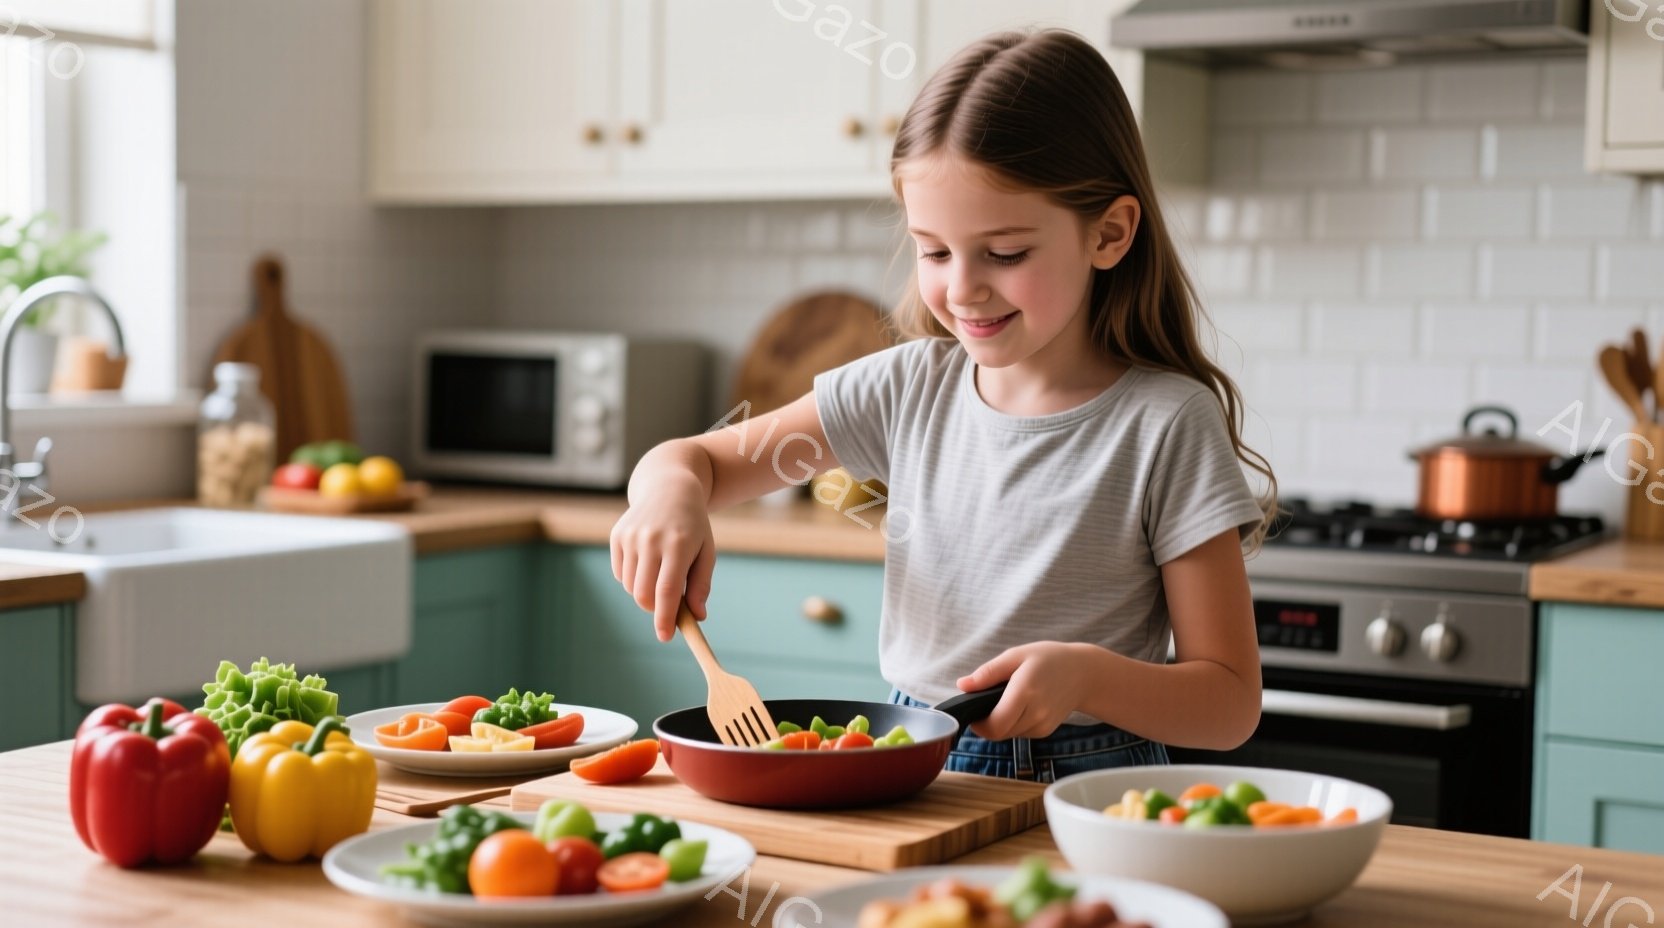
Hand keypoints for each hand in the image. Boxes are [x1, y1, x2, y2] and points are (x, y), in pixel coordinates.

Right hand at [609, 482, 716, 642]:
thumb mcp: (705, 552)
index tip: (665, 637)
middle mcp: (651, 539)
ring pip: (630, 587)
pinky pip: (620, 574)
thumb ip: (701, 585)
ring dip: (644, 592)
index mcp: (678, 544)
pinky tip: (646, 560)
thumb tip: (697, 617)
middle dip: (655, 609)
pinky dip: (632, 578)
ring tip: (660, 573)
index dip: (665, 618)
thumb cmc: (693, 526)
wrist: (669, 489)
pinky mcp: (617, 536)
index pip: (667, 590)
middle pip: (644, 594)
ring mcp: (630, 536)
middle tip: (668, 608)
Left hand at [956, 642, 1091, 740]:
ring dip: (1000, 723)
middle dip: (986, 723)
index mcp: (1025, 692)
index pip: (994, 725)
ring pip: (1008, 735)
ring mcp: (1042, 725)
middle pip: (999, 733)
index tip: (973, 712)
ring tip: (1006, 700)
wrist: (1084, 673)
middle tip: (985, 704)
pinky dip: (1013, 724)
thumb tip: (962, 685)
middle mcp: (1035, 713)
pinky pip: (1020, 733)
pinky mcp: (1045, 731)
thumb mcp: (1016, 656)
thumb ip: (988, 673)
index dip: (978, 724)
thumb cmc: (1048, 659)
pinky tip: (1020, 706)